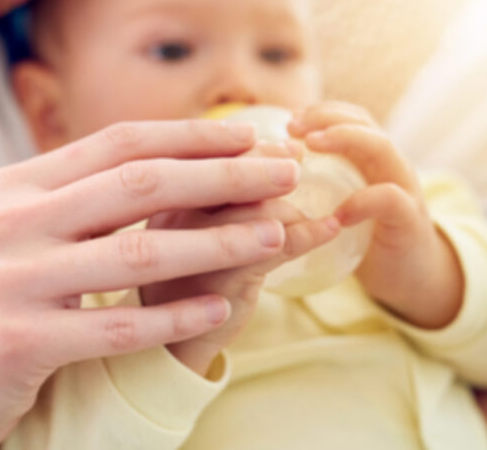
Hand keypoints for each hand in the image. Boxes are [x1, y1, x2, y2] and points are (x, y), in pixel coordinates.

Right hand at [0, 120, 302, 449]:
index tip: (250, 134)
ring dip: (217, 242)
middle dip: (222, 175)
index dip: (190, 135)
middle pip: (137, 185)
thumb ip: (83, 198)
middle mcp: (10, 223)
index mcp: (16, 186)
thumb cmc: (1, 300)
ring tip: (272, 235)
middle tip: (284, 173)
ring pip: (137, 254)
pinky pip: (117, 325)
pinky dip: (176, 316)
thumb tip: (176, 162)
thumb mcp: (27, 233)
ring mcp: (11, 281)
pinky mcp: (19, 340)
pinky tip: (222, 307)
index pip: (117, 143)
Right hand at [142, 140, 340, 375]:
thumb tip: (276, 149)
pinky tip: (327, 230)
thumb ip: (218, 192)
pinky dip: (310, 233)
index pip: (200, 153)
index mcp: (159, 199)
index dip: (245, 143)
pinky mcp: (225, 279)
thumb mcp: (191, 228)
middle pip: (228, 172)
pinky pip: (277, 244)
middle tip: (298, 160)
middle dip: (270, 163)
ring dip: (292, 205)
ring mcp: (195, 249)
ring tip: (312, 208)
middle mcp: (171, 217)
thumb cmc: (189, 275)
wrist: (172, 344)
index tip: (278, 144)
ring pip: (255, 207)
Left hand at [288, 102, 463, 329]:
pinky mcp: (410, 219)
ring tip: (310, 146)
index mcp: (372, 160)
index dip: (320, 112)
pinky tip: (338, 213)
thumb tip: (265, 184)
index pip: (351, 118)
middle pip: (363, 122)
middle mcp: (391, 165)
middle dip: (325, 117)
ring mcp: (405, 188)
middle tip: (292, 127)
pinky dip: (362, 200)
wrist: (414, 279)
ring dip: (344, 138)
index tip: (288, 121)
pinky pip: (389, 198)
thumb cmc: (366, 240)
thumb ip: (317, 189)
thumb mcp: (339, 206)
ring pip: (380, 147)